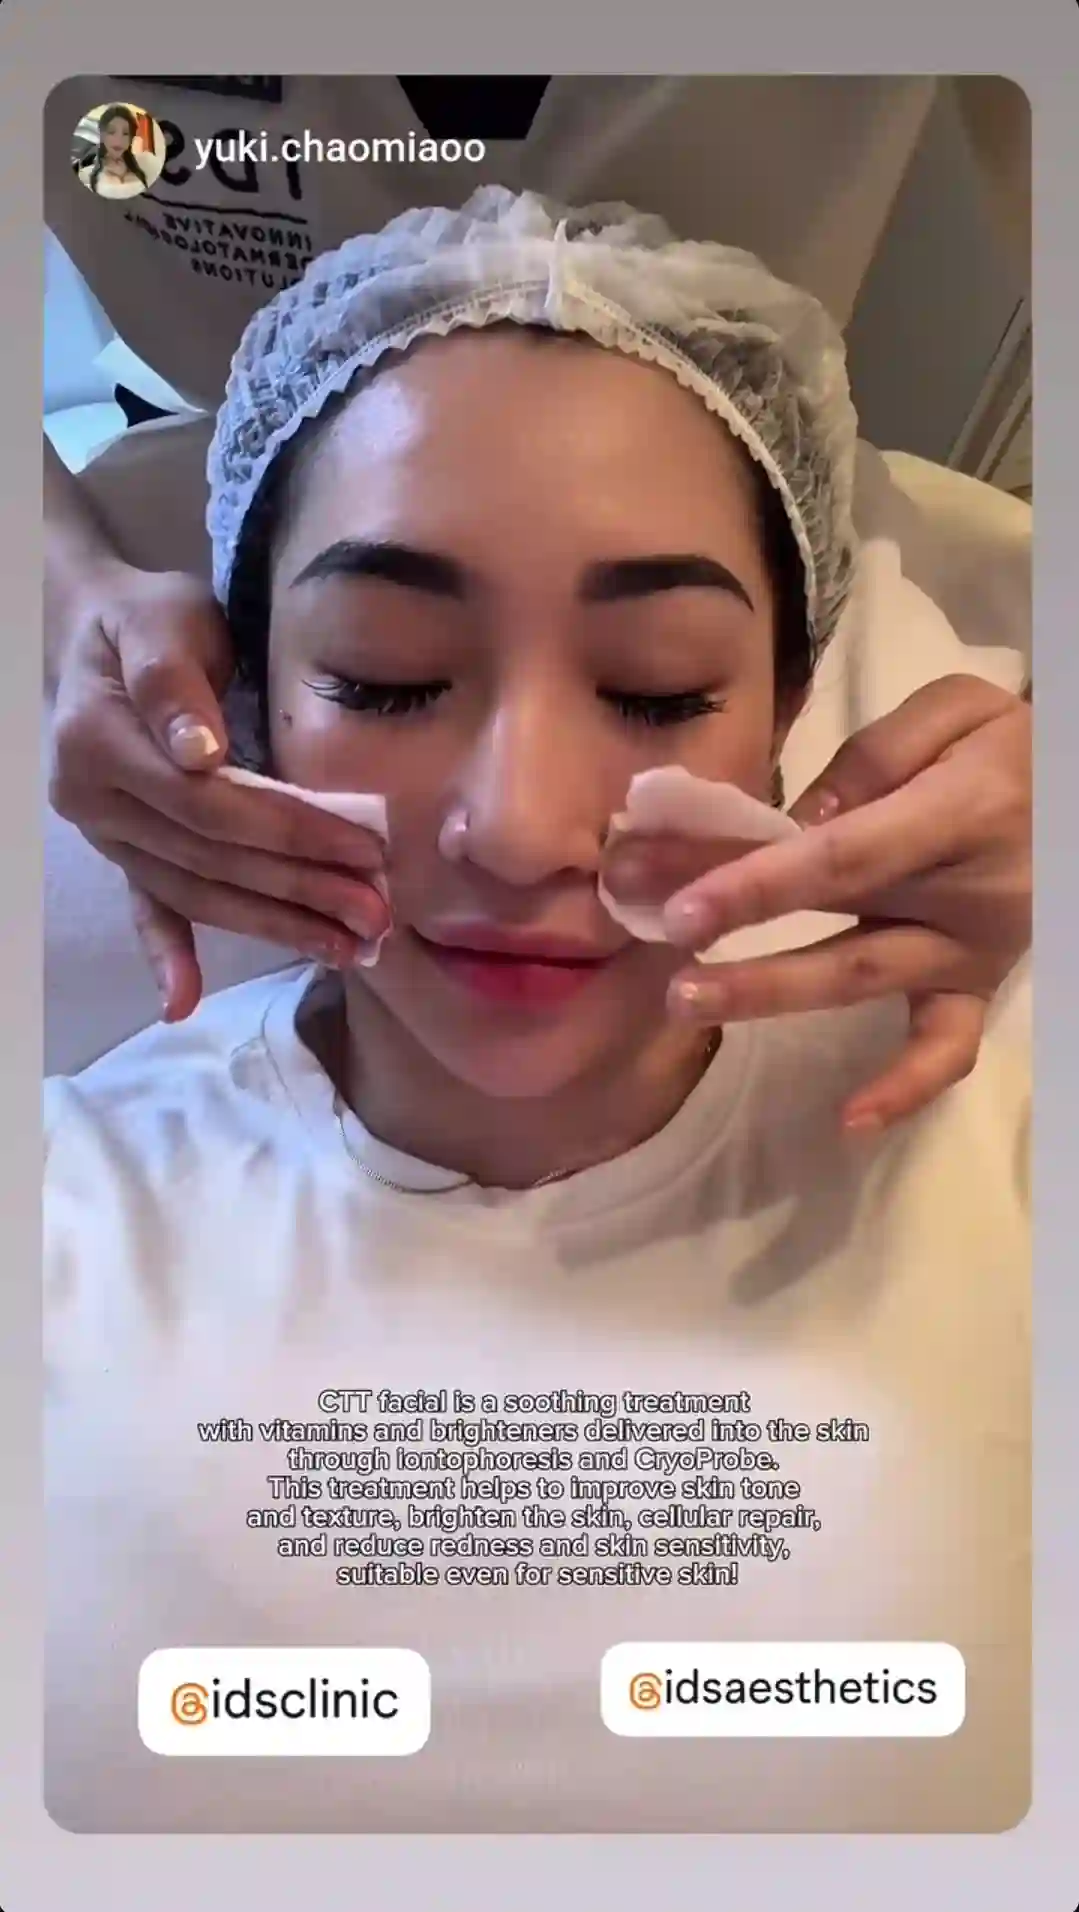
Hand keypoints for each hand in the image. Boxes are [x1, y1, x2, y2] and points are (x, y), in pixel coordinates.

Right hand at [48, 563, 389, 1019]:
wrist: (92, 633)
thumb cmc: (142, 620)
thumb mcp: (162, 621)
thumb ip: (175, 681)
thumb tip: (200, 750)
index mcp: (101, 745)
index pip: (211, 806)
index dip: (289, 831)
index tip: (364, 848)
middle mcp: (96, 802)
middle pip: (212, 859)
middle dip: (301, 891)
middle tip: (378, 916)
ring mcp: (108, 835)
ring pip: (196, 892)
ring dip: (271, 925)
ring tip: (346, 948)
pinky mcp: (122, 850)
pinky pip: (146, 906)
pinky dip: (164, 953)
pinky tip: (183, 1001)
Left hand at [602, 675, 1030, 1129]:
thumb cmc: (1010, 746)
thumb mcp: (955, 710)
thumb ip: (873, 756)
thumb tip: (793, 820)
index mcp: (955, 814)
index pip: (841, 856)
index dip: (757, 881)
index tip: (681, 900)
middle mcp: (964, 893)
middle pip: (835, 916)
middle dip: (737, 931)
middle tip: (656, 938)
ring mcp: (972, 949)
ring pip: (863, 981)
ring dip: (770, 993)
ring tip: (686, 1000)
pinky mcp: (979, 986)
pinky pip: (947, 1047)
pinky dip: (905, 1088)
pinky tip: (850, 1121)